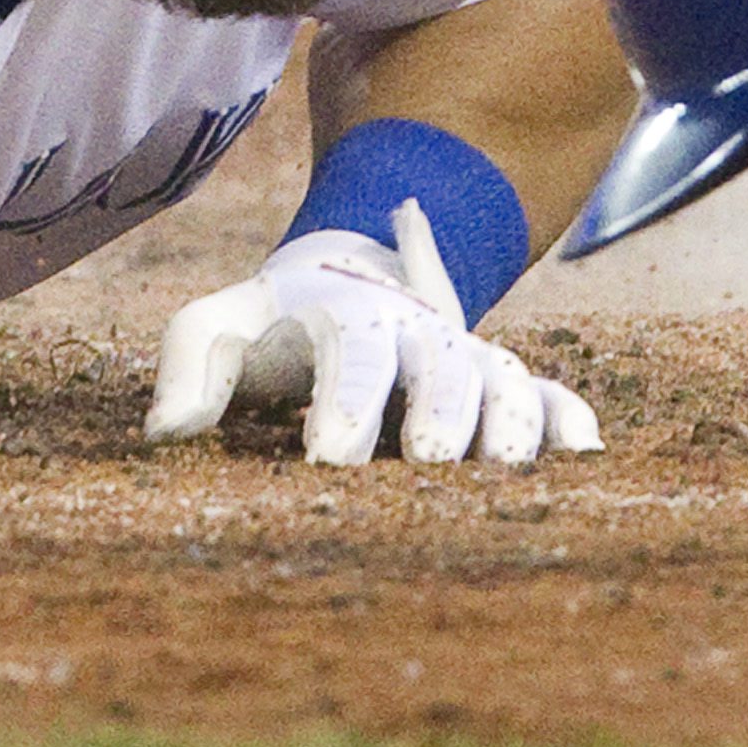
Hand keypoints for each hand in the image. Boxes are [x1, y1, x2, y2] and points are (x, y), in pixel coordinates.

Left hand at [143, 199, 601, 466]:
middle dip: (436, 412)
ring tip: (500, 471)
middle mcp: (419, 334)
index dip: (343, 404)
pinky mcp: (504, 383)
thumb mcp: (225, 322)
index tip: (328, 458)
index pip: (351, 356)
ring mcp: (469, 357)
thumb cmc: (279, 320)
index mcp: (351, 317)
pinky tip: (584, 454)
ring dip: (508, 423)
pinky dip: (568, 420)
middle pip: (439, 368)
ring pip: (503, 381)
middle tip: (426, 462)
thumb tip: (163, 432)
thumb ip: (190, 362)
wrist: (353, 275)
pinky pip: (550, 396)